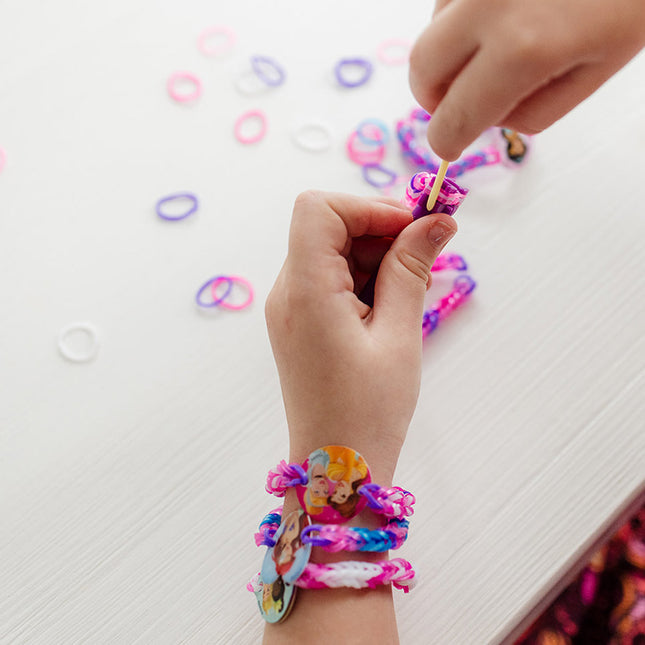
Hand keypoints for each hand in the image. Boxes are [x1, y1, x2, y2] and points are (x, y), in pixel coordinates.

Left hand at [265, 191, 456, 483]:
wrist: (337, 468)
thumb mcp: (399, 335)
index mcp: (305, 291)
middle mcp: (287, 292)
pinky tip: (392, 308)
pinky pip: (330, 279)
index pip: (320, 209)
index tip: (414, 230)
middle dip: (380, 232)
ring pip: (332, 251)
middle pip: (328, 227)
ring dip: (377, 258)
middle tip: (427, 260)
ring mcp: (290, 308)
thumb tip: (436, 220)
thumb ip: (412, 269)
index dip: (369, 208)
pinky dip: (365, 280)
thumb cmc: (368, 411)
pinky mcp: (300, 322)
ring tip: (411, 295)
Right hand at [409, 0, 644, 159]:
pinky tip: (498, 14)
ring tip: (491, 48)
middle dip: (432, 96)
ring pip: (432, 27)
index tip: (447, 145)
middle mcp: (488, 4)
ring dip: (448, 51)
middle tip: (457, 103)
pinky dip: (461, 18)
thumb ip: (535, 111)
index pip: (455, 114)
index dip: (446, 139)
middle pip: (421, 66)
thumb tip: (489, 116)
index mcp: (523, 48)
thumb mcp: (595, 71)